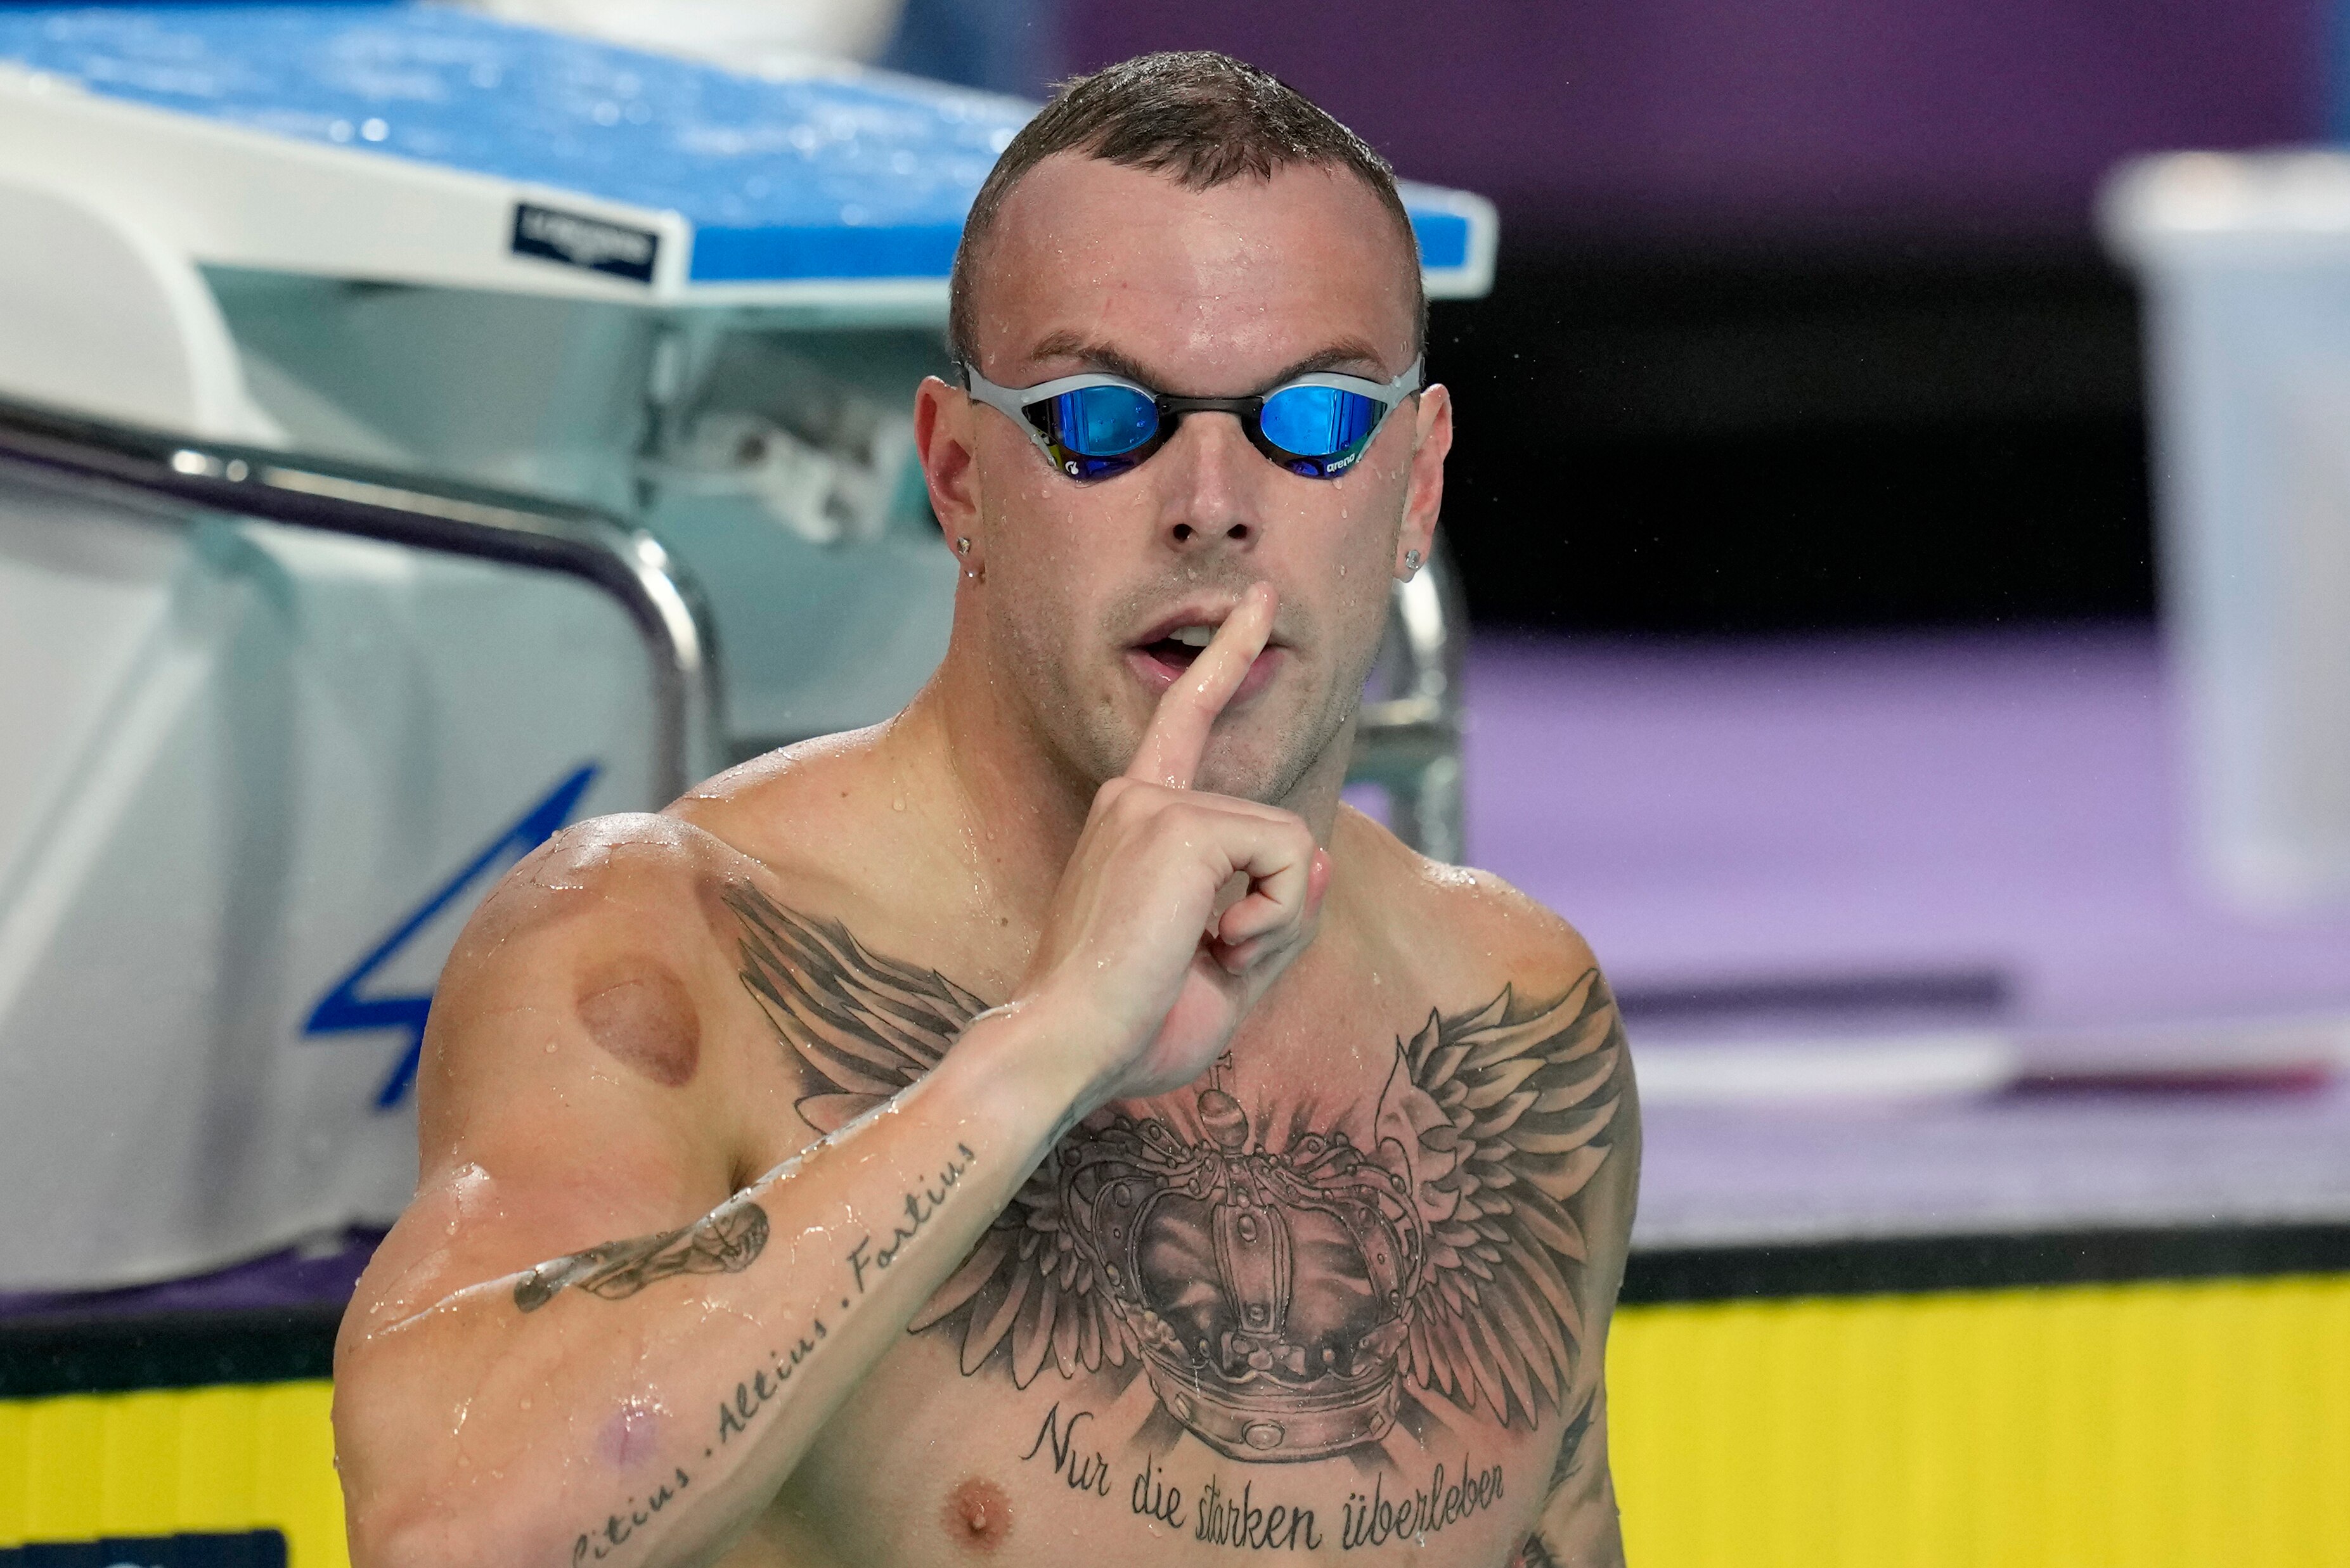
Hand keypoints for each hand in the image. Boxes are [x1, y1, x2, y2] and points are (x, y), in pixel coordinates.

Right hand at [1017, 583, 1331, 1106]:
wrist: (1066, 1049)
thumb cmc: (1130, 1028)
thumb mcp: (1227, 970)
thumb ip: (1279, 913)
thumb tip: (1316, 857)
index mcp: (1133, 821)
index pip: (1186, 720)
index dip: (1227, 657)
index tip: (1259, 601)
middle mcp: (1136, 797)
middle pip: (1277, 830)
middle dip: (1277, 914)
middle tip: (1213, 963)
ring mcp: (1152, 805)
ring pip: (1289, 844)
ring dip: (1274, 921)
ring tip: (1209, 957)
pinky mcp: (1177, 825)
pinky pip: (1288, 855)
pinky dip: (1275, 918)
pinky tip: (1214, 947)